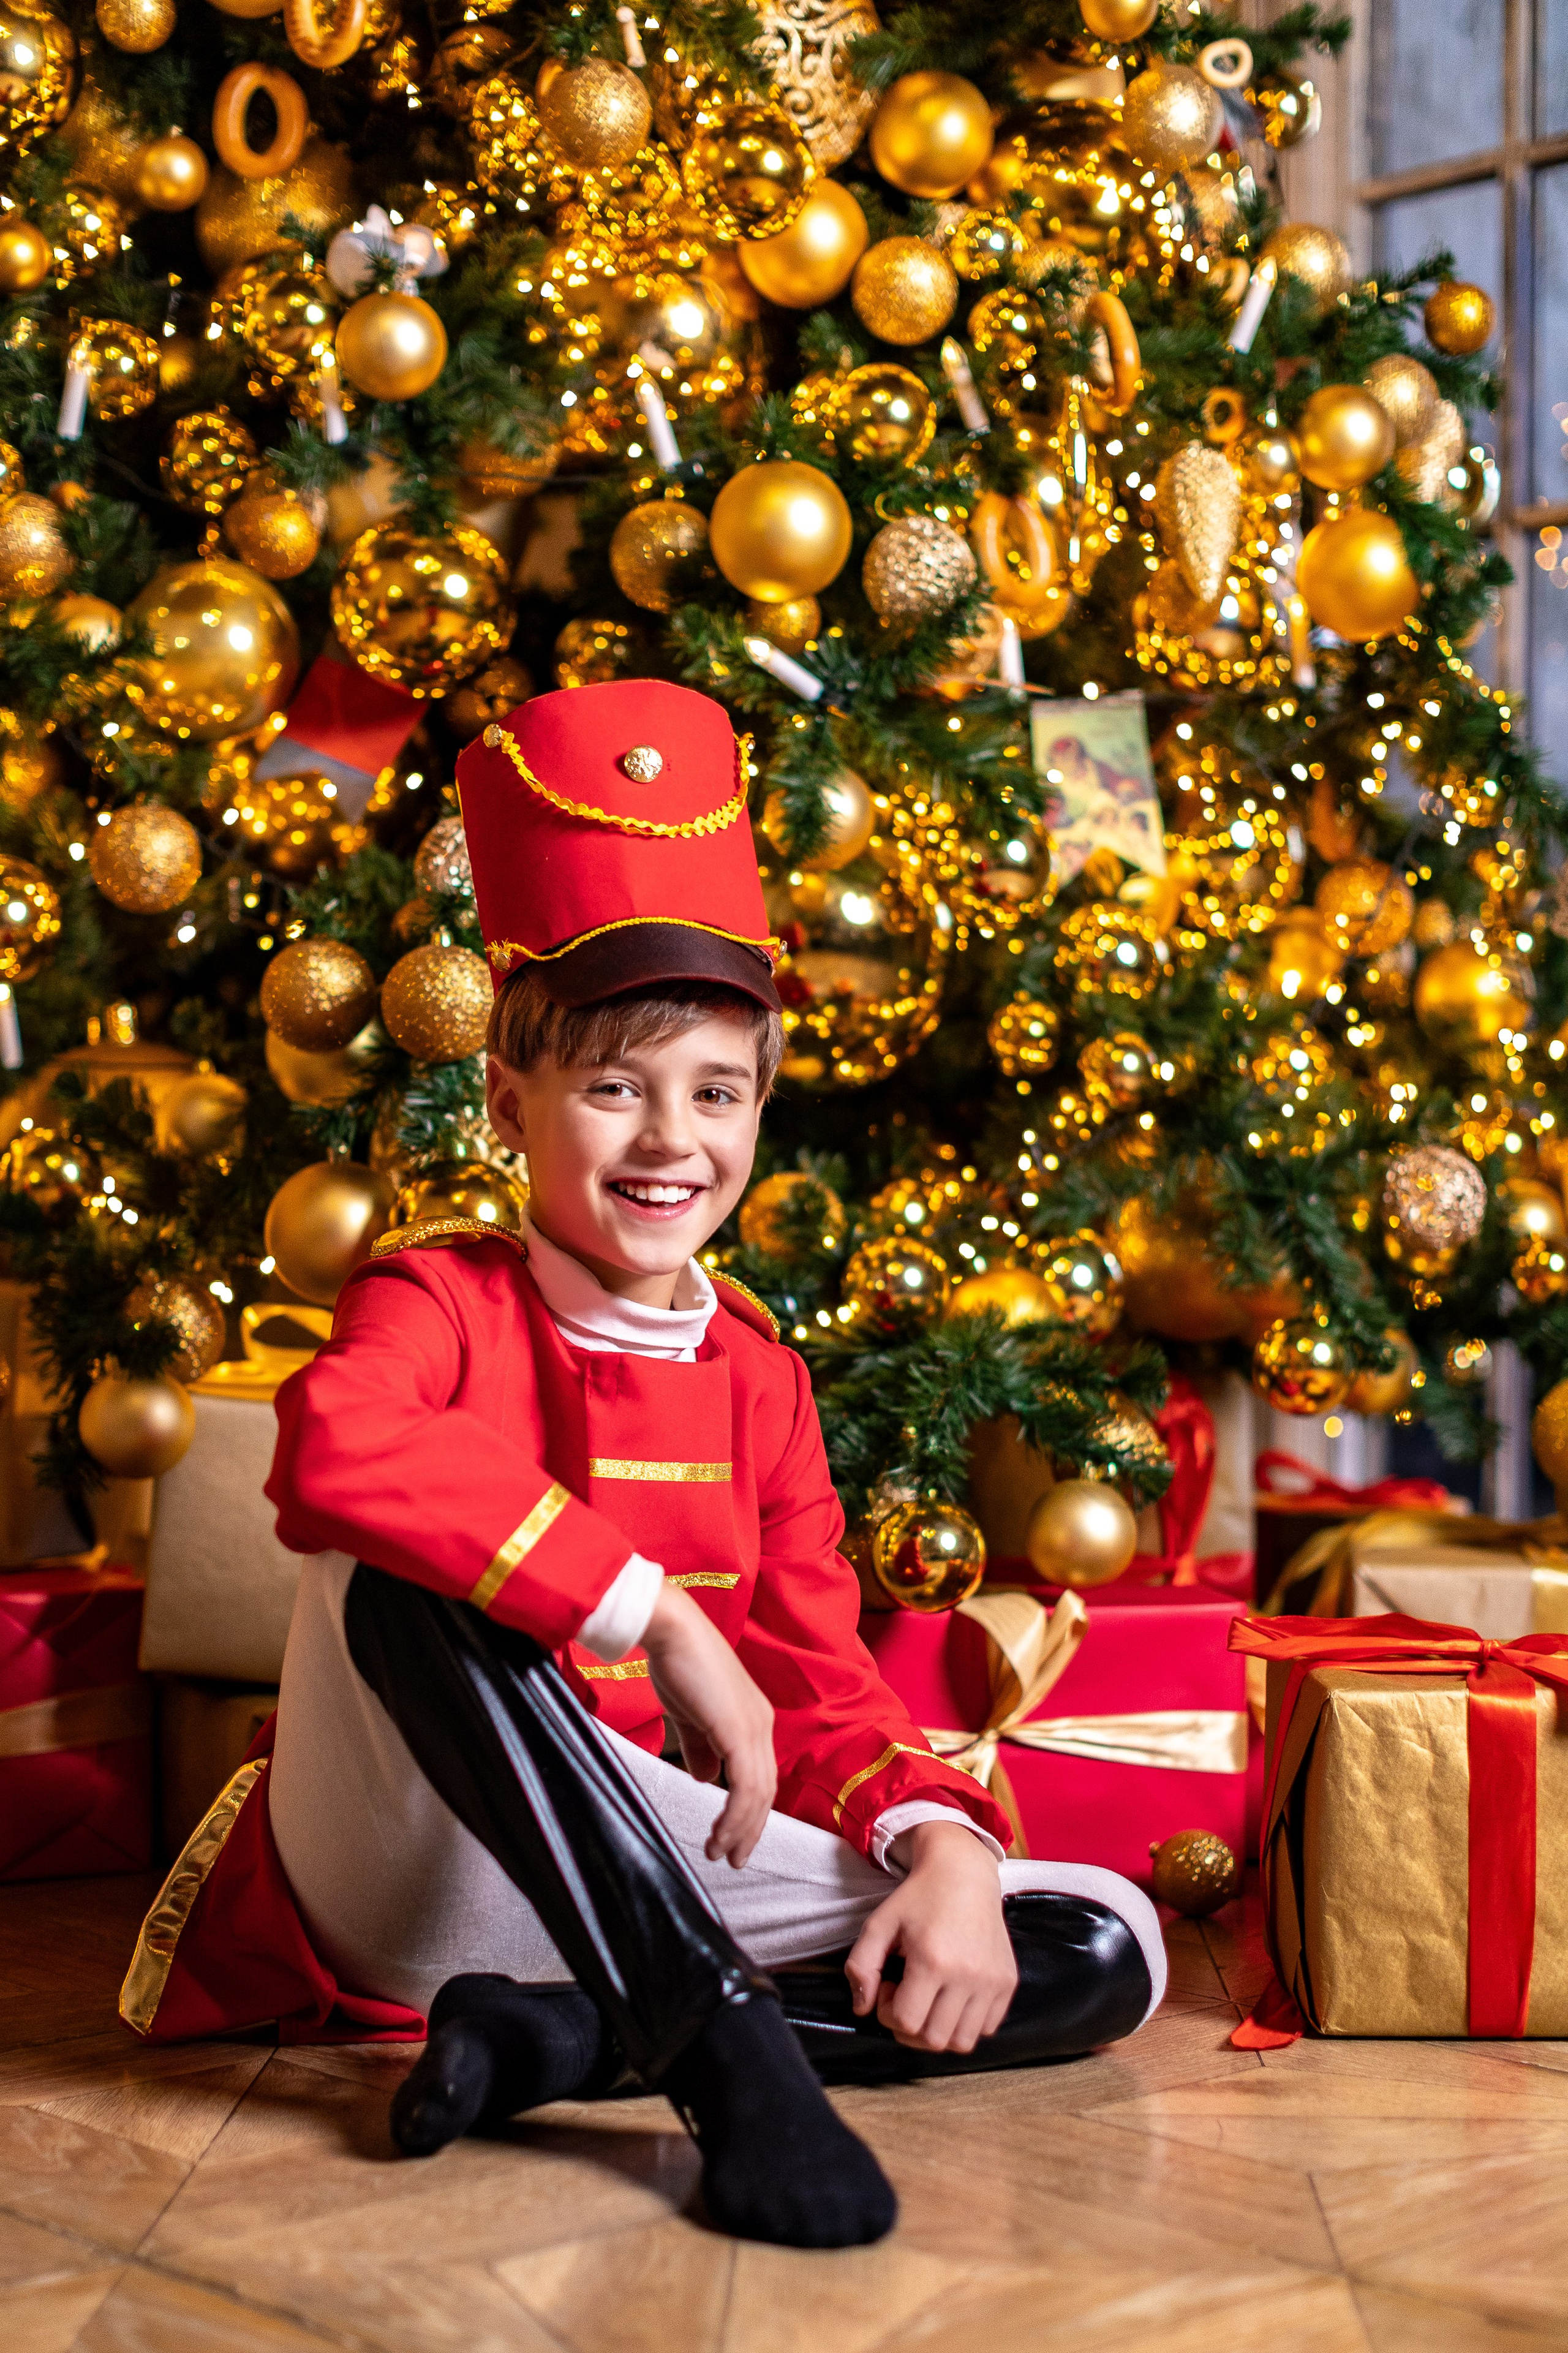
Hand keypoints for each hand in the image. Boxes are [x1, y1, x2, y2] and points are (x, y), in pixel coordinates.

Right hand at [641, 1585, 775, 1867]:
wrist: (671, 1629)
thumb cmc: (676, 1663)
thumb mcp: (689, 1714)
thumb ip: (700, 1747)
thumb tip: (705, 1777)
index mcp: (753, 1719)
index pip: (759, 1776)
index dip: (748, 1811)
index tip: (732, 1839)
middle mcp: (761, 1725)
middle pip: (765, 1790)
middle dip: (750, 1829)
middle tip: (733, 1859)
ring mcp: (754, 1727)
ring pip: (757, 1794)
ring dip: (740, 1829)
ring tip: (720, 1854)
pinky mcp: (739, 1731)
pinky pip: (744, 1787)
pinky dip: (733, 1817)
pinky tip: (719, 1834)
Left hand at [845, 1821, 1015, 2053]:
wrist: (964, 1873)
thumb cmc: (919, 1898)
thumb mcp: (878, 1924)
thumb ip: (861, 1967)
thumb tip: (862, 2008)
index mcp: (933, 1960)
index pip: (906, 2023)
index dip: (888, 2014)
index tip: (888, 1987)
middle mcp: (967, 1975)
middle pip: (934, 2040)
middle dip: (911, 2027)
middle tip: (907, 1993)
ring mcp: (992, 1981)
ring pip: (962, 2042)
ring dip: (939, 2030)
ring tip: (930, 1998)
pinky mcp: (1007, 1982)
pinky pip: (987, 2028)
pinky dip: (966, 2023)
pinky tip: (952, 1996)